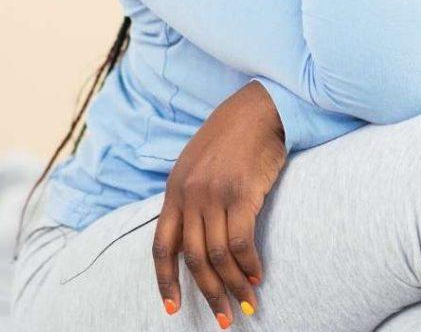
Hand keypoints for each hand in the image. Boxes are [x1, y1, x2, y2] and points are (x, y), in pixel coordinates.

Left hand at [152, 79, 287, 325]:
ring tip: (247, 303)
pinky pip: (241, 242)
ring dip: (233, 286)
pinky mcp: (242, 193)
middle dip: (209, 294)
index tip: (173, 308)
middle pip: (194, 258)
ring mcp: (215, 194)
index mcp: (174, 190)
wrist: (257, 109)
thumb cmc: (231, 137)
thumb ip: (189, 198)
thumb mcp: (197, 164)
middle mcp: (190, 195)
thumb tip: (192, 239)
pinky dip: (249, 264)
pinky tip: (258, 274)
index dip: (165, 280)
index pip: (162, 246)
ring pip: (218, 256)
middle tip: (223, 319)